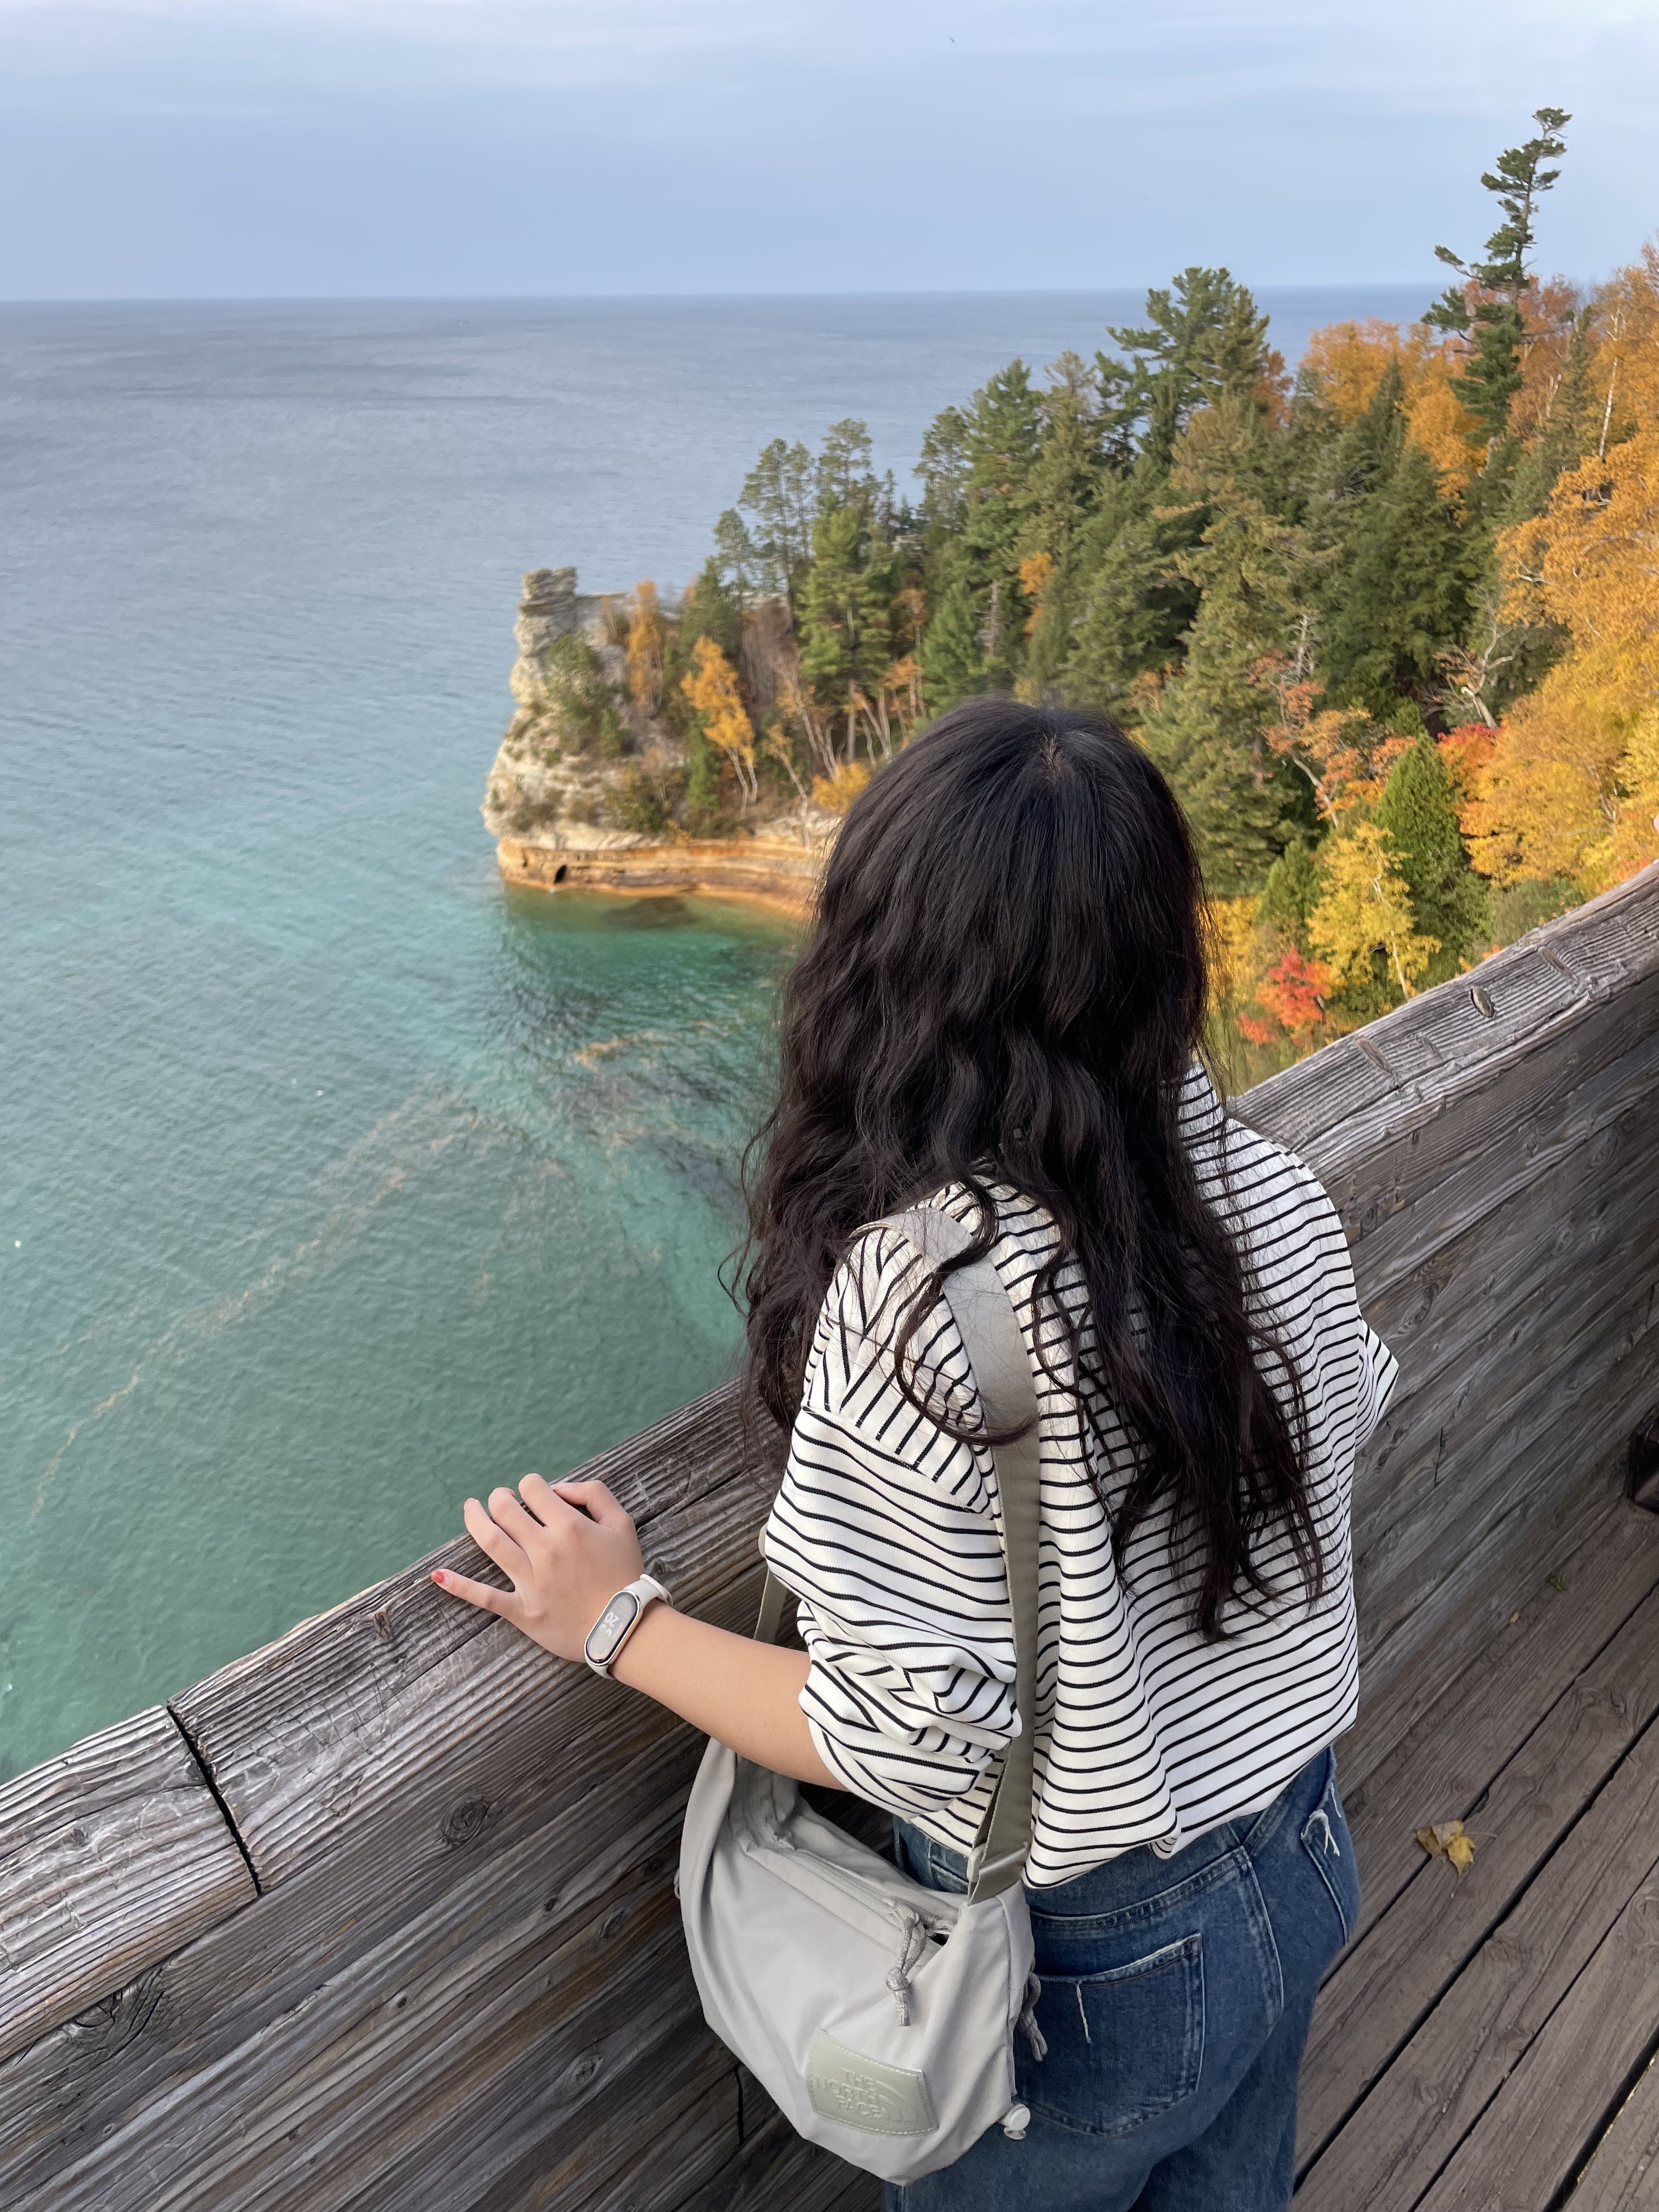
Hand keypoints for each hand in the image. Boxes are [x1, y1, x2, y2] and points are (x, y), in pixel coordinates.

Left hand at [432, 1474, 645, 1662]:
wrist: (624, 1628)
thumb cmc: (624, 1574)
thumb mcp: (622, 1524)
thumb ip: (595, 1494)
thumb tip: (560, 1488)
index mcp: (569, 1526)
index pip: (534, 1489)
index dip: (531, 1485)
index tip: (535, 1494)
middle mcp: (545, 1549)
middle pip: (506, 1510)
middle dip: (499, 1498)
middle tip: (500, 1499)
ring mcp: (530, 1580)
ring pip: (491, 1542)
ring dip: (475, 1521)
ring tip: (469, 1509)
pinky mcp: (521, 1609)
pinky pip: (484, 1597)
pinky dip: (459, 1586)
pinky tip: (438, 1575)